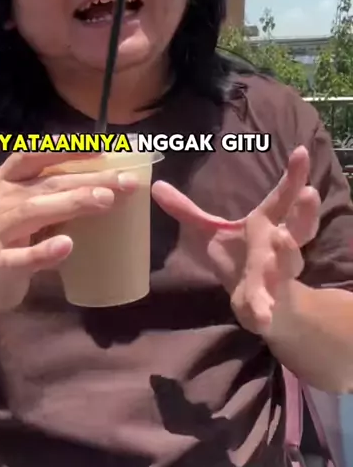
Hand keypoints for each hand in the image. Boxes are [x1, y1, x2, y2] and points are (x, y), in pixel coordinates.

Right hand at [0, 151, 137, 312]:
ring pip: (34, 211)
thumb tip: (108, 181)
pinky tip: (67, 245)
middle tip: (125, 181)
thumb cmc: (12, 236)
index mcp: (5, 180)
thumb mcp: (26, 206)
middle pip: (47, 183)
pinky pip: (23, 257)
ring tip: (105, 200)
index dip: (65, 149)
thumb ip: (55, 193)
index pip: (33, 155)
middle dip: (88, 180)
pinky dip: (45, 251)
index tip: (101, 148)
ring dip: (72, 204)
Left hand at [151, 146, 320, 335]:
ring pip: (288, 262)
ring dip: (288, 253)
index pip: (283, 196)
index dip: (294, 174)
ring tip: (283, 241)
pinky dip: (265, 310)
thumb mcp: (213, 232)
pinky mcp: (268, 303)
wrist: (266, 307)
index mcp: (268, 224)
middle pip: (300, 226)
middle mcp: (279, 246)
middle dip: (305, 211)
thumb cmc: (242, 259)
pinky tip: (262, 315)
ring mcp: (277, 275)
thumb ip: (188, 211)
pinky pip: (268, 306)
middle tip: (310, 193)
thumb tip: (155, 186)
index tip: (301, 151)